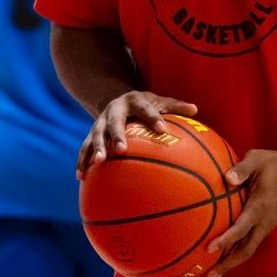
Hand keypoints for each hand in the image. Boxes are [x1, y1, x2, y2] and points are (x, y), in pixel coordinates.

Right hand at [78, 92, 197, 177]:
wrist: (116, 99)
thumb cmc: (145, 105)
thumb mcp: (160, 101)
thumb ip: (176, 107)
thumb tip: (195, 109)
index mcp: (133, 100)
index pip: (145, 108)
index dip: (153, 117)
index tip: (162, 128)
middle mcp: (114, 110)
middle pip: (114, 122)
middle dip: (117, 135)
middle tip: (122, 149)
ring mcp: (100, 122)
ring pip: (96, 135)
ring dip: (96, 148)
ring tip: (99, 163)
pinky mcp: (91, 134)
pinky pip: (85, 148)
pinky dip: (82, 161)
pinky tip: (81, 177)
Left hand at [207, 147, 276, 276]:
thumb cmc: (272, 163)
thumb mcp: (256, 158)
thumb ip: (241, 169)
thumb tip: (226, 178)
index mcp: (260, 207)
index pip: (241, 228)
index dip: (226, 240)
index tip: (209, 248)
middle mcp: (264, 222)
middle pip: (246, 250)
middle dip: (228, 264)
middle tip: (209, 275)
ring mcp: (266, 225)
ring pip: (248, 250)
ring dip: (232, 262)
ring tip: (213, 273)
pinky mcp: (265, 226)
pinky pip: (250, 244)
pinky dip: (237, 253)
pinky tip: (224, 256)